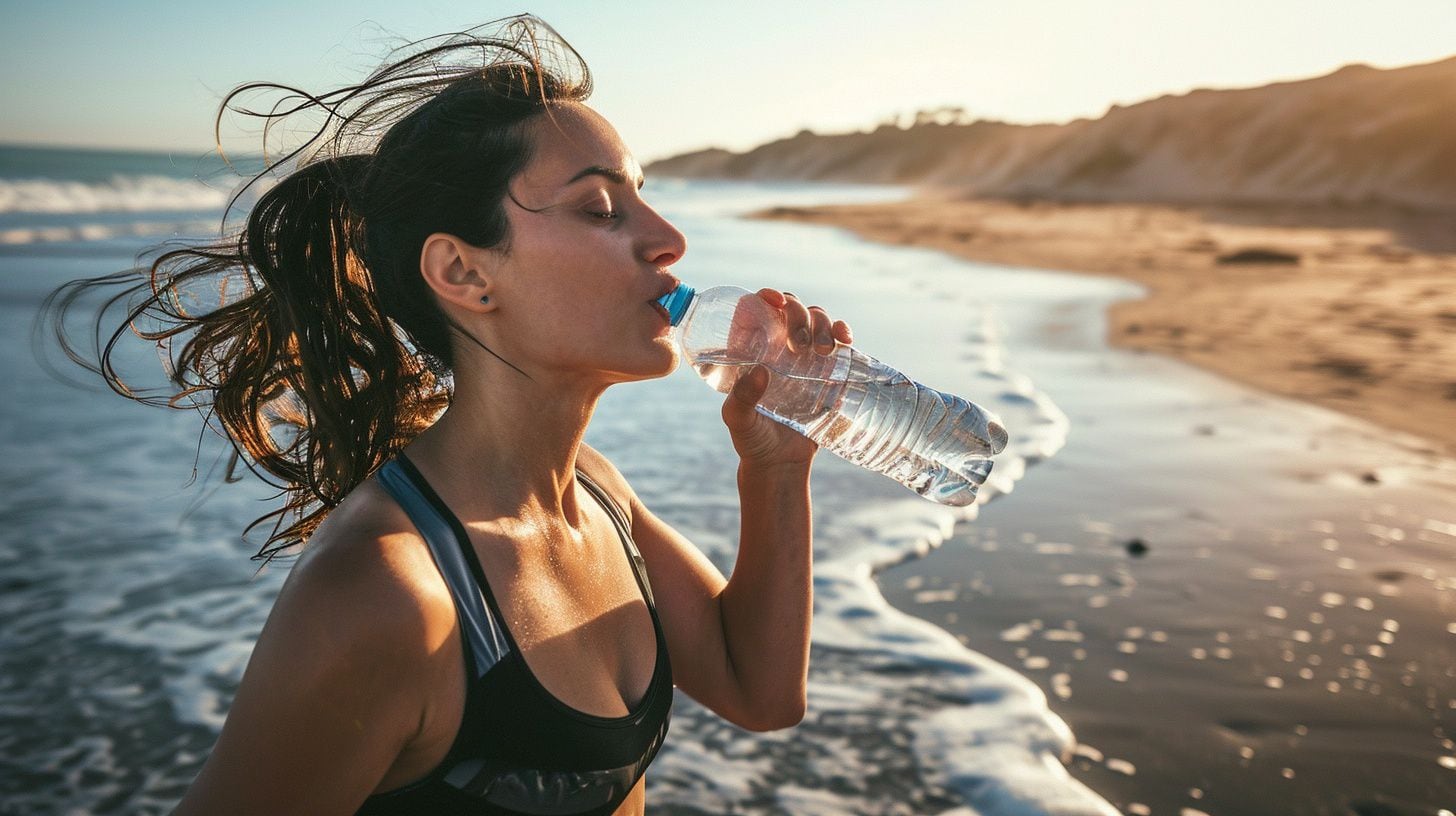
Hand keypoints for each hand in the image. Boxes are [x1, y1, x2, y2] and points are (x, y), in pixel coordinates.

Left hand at [720, 289, 853, 469]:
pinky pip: (837, 338)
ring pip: (815, 318)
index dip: (764, 296)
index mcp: (749, 350)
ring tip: (822, 350)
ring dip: (822, 323)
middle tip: (799, 344)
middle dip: (798, 314)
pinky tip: (845, 340)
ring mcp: (803, 355)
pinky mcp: (827, 367)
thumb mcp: (739, 421)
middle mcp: (776, 345)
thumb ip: (741, 400)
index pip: (755, 308)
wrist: (782, 464)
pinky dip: (843, 331)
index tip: (774, 302)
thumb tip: (758, 373)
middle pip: (790, 308)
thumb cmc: (753, 441)